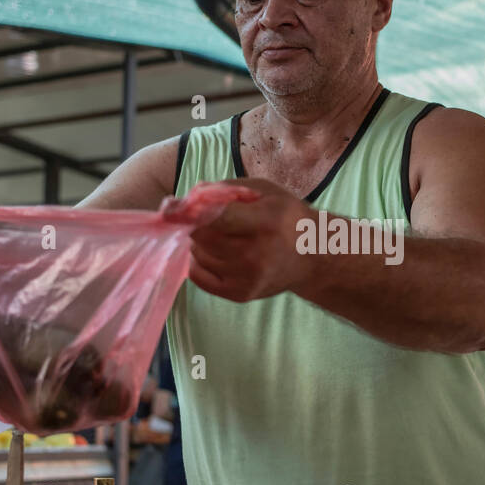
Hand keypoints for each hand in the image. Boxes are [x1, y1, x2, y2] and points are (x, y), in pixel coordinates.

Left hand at [187, 178, 316, 301]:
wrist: (313, 257)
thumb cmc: (287, 217)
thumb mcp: (265, 191)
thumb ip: (226, 189)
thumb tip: (187, 198)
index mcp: (265, 222)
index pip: (217, 218)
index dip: (190, 212)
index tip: (171, 208)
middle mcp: (256, 254)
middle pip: (203, 237)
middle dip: (199, 224)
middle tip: (212, 220)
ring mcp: (248, 278)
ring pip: (199, 255)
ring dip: (201, 243)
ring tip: (221, 236)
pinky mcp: (240, 294)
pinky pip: (199, 277)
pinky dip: (198, 262)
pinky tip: (213, 253)